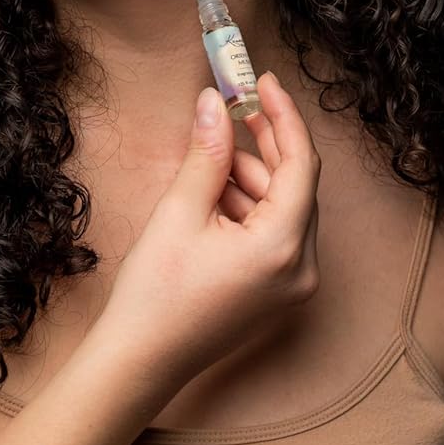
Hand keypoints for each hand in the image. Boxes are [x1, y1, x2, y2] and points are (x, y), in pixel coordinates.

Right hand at [102, 71, 321, 386]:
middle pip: (297, 185)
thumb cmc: (155, 295)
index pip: (301, 163)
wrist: (142, 362)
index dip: (283, 116)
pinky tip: (214, 196)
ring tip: (208, 163)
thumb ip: (206, 153)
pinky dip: (250, 208)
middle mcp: (302, 267)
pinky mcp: (278, 291)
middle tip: (234, 108)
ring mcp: (294, 283)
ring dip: (252, 178)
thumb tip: (215, 102)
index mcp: (283, 247)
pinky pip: (276, 233)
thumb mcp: (180, 212)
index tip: (262, 82)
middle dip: (264, 146)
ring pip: (285, 208)